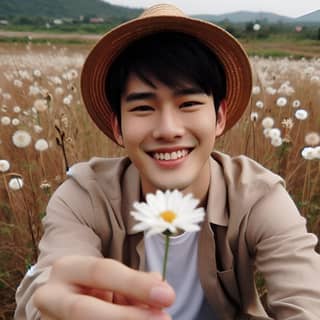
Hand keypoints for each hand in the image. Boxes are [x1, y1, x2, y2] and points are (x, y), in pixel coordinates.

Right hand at [33, 256, 174, 319]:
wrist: (63, 298)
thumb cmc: (95, 285)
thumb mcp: (112, 278)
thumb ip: (133, 282)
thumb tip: (160, 286)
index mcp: (68, 268)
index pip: (101, 272)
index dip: (135, 284)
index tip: (168, 295)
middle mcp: (51, 295)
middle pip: (84, 310)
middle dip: (127, 317)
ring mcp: (49, 319)